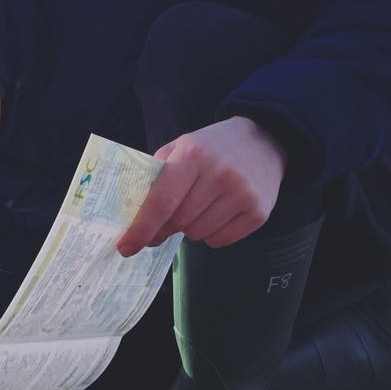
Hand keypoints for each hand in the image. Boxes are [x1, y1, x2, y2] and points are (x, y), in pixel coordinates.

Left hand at [114, 115, 286, 255]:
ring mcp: (242, 195)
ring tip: (198, 207)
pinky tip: (216, 214)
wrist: (264, 142)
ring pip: (198, 234)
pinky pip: (220, 241)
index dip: (141, 228)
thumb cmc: (211, 148)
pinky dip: (211, 234)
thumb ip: (155, 176)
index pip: (162, 201)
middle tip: (163, 222)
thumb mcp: (179, 148)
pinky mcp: (258, 212)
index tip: (126, 247)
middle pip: (179, 221)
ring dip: (189, 228)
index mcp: (193, 155)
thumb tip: (132, 217)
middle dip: (164, 227)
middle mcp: (220, 174)